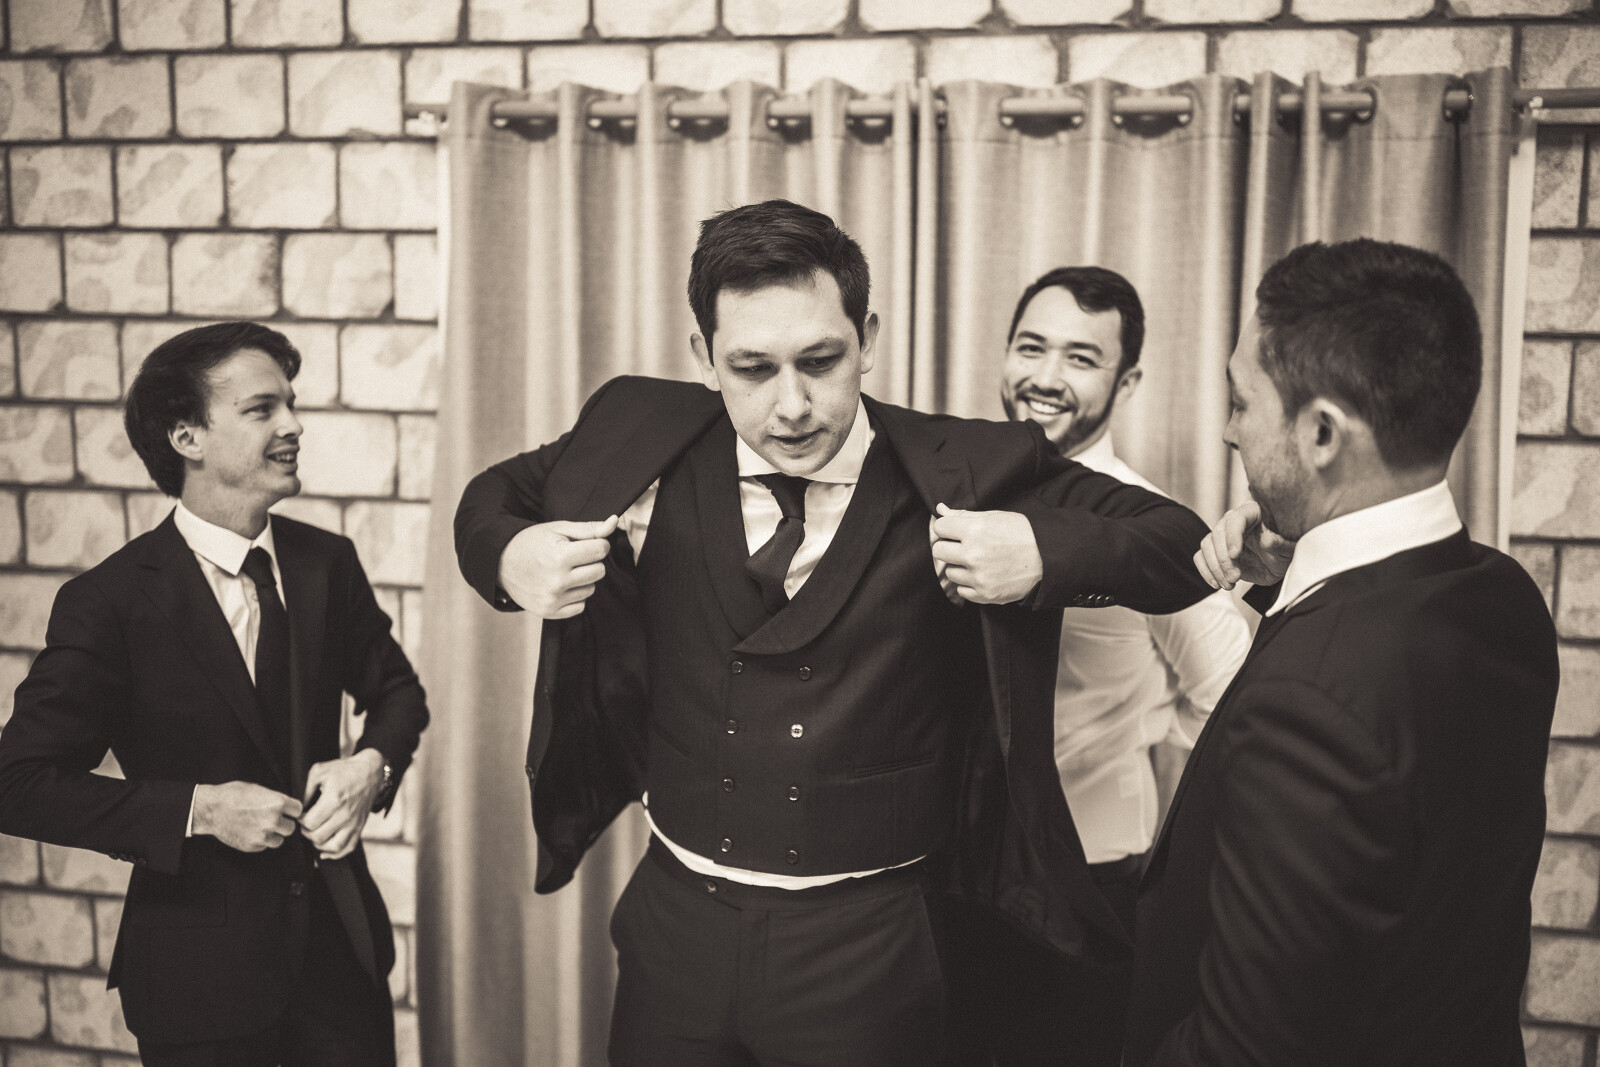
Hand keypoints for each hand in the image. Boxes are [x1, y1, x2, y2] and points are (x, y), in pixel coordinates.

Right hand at [192, 781, 301, 852]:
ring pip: (279, 840)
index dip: (292, 811)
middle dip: (283, 824)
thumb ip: (274, 799)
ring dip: (273, 835)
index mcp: (277, 803)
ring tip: (261, 827)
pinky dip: (260, 841)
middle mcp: (273, 820)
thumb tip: (284, 805)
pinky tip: (251, 832)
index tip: (288, 811)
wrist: (211, 809)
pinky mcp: (253, 846)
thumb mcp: (258, 789)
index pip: (298, 810)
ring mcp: (263, 835)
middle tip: (273, 820)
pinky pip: (264, 846)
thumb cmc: (232, 795)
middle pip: (291, 827)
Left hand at [299, 750, 386, 859]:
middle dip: (307, 832)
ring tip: (315, 834)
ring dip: (319, 844)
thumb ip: (305, 789)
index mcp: (334, 800)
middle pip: (318, 837)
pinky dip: (335, 854)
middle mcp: (345, 815)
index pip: (310, 823)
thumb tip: (298, 808)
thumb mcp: (319, 771)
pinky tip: (324, 851)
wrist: (370, 772)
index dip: (301, 821)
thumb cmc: (343, 771)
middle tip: (306, 823)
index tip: (301, 814)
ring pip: (333, 847)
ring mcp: (354, 823)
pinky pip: (348, 848)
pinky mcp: (360, 827)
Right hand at [498, 515, 619, 618]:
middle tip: (572, 557)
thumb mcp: (558, 529)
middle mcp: (557, 581)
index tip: (583, 543)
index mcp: (560, 556)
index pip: (601, 550)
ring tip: (563, 571)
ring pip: (591, 589)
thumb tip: (614, 522)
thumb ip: (589, 528)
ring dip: (582, 580)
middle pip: (600, 571)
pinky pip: (580, 606)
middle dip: (591, 562)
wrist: (500, 563)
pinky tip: (559, 586)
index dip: (596, 544)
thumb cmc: (531, 542)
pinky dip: (574, 596)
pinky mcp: (550, 612)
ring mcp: (553, 599)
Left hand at [929, 504, 1044, 604]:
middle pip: (939, 551)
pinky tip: (983, 575)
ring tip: (979, 561)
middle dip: (948, 547)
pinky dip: (969, 584)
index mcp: (975, 530)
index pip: (940, 528)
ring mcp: (979, 577)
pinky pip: (961, 590)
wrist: (1049, 558)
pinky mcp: (985, 594)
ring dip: (960, 567)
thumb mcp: (995, 517)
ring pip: (949, 572)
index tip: (953, 531)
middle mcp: (973, 554)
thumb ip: (964, 515)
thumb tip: (941, 509)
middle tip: (963, 547)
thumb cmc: (1023, 534)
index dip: (946, 528)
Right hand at [1194, 500, 1295, 590]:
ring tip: (1229, 584)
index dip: (1232, 536)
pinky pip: (1201, 558)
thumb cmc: (1285, 550)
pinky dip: (1206, 572)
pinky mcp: (1216, 552)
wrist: (1279, 564)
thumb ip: (1279, 543)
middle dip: (1224, 559)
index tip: (1236, 555)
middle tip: (1235, 577)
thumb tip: (1267, 540)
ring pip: (1207, 546)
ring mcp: (1223, 537)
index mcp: (1252, 512)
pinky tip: (1217, 583)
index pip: (1235, 519)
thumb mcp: (1288, 547)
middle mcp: (1234, 522)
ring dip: (1215, 568)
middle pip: (1217, 534)